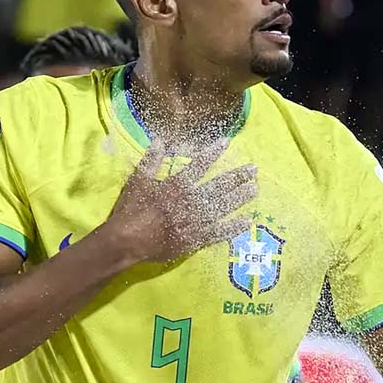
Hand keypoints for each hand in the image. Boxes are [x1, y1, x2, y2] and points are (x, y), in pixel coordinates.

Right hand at [107, 137, 256, 262]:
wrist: (127, 242)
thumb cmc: (131, 211)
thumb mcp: (137, 182)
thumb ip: (151, 161)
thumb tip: (160, 141)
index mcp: (178, 185)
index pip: (200, 164)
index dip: (214, 152)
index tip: (227, 142)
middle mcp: (192, 201)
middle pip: (219, 185)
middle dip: (238, 176)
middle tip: (254, 169)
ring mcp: (197, 221)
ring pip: (224, 207)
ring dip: (240, 197)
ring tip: (254, 189)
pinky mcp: (197, 240)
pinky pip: (220, 233)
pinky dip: (234, 227)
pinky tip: (247, 221)